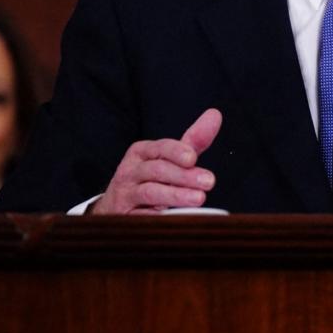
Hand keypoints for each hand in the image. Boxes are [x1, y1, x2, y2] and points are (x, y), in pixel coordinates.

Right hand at [90, 108, 222, 214]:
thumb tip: (215, 114)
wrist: (116, 207)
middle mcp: (130, 171)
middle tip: (208, 182)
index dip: (176, 151)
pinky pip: (142, 217)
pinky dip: (159, 217)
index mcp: (141, 152)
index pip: (160, 148)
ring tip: (199, 198)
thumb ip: (192, 141)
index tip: (193, 158)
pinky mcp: (125, 217)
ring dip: (176, 195)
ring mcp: (125, 194)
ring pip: (150, 192)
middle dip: (184, 175)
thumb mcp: (168, 159)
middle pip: (157, 170)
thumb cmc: (150, 179)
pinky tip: (177, 218)